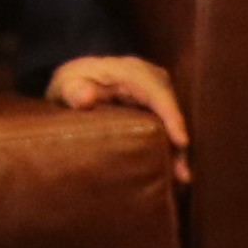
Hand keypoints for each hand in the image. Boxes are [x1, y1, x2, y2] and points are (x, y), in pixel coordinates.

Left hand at [47, 53, 188, 177]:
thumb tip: (85, 98)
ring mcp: (156, 91)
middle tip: (181, 173)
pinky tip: (174, 170)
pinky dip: (172, 147)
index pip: (155, 90)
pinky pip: (168, 124)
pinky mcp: (156, 105)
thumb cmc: (72, 84)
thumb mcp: (66, 86)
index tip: (180, 141)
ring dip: (178, 149)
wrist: (76, 81)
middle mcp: (149, 77)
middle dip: (178, 141)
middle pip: (171, 108)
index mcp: (129, 70)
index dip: (171, 115)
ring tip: (181, 177)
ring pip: (173, 119)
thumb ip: (72, 91)